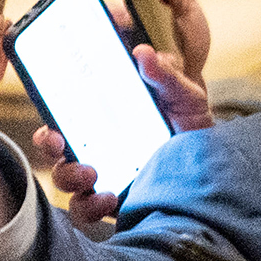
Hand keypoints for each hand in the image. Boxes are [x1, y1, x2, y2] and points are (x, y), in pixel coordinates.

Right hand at [38, 0, 217, 225]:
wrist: (212, 170)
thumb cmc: (192, 128)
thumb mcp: (183, 96)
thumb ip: (165, 75)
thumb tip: (143, 53)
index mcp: (103, 114)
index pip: (66, 106)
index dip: (54, 98)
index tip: (57, 99)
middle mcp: (94, 144)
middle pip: (53, 142)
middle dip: (47, 142)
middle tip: (58, 142)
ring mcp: (99, 174)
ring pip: (63, 176)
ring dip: (68, 175)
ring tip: (90, 175)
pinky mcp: (107, 201)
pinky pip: (84, 208)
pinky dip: (90, 206)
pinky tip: (109, 199)